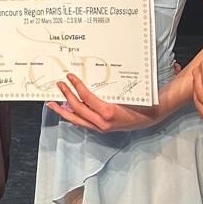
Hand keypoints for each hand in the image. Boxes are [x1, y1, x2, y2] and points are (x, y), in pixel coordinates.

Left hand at [46, 72, 175, 132]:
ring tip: (51, 103)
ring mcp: (100, 128)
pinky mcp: (100, 129)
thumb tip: (94, 75)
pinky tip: (65, 111)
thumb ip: (110, 88)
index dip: (76, 86)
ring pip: (76, 120)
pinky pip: (82, 123)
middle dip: (66, 96)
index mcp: (108, 112)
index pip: (86, 97)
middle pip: (77, 109)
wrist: (150, 117)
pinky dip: (72, 117)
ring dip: (62, 111)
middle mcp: (102, 123)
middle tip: (58, 85)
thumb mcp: (127, 93)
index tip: (70, 77)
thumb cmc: (141, 102)